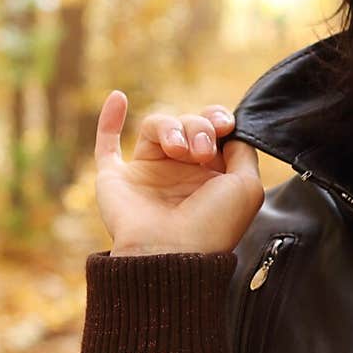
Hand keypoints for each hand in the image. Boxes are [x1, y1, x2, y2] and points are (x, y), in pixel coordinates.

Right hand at [94, 90, 264, 254]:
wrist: (172, 253)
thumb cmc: (212, 224)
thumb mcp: (247, 186)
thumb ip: (243, 152)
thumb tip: (232, 132)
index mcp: (210, 177)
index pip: (213, 132)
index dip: (217, 121)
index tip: (225, 125)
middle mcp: (179, 173)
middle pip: (187, 125)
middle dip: (197, 127)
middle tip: (202, 151)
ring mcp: (146, 174)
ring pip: (156, 126)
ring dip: (170, 127)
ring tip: (178, 149)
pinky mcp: (115, 178)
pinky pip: (106, 144)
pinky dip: (109, 119)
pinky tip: (118, 98)